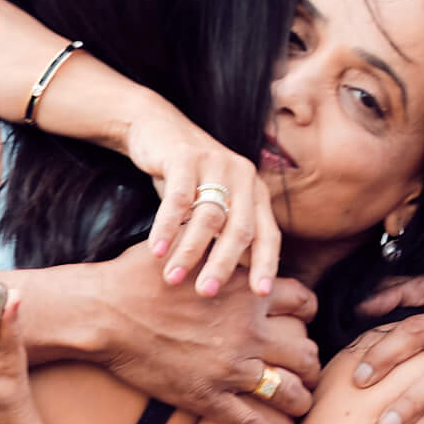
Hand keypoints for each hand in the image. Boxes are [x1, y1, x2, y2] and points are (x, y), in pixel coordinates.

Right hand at [86, 241, 319, 423]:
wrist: (105, 312)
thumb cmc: (136, 275)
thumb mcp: (185, 244)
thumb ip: (213, 243)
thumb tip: (218, 220)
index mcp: (246, 292)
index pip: (302, 302)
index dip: (308, 313)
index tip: (305, 321)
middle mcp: (248, 330)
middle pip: (305, 352)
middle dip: (310, 364)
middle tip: (306, 371)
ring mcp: (231, 367)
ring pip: (289, 392)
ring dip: (301, 400)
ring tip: (300, 405)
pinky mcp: (207, 396)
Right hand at [125, 102, 280, 297]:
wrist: (158, 129)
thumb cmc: (190, 180)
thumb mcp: (215, 205)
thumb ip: (227, 236)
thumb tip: (236, 288)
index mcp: (255, 192)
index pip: (268, 233)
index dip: (266, 264)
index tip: (260, 294)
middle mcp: (243, 176)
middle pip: (241, 229)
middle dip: (224, 265)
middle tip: (207, 293)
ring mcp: (216, 164)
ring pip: (209, 216)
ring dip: (190, 251)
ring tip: (173, 278)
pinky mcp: (186, 157)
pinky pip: (178, 199)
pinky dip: (166, 227)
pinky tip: (155, 250)